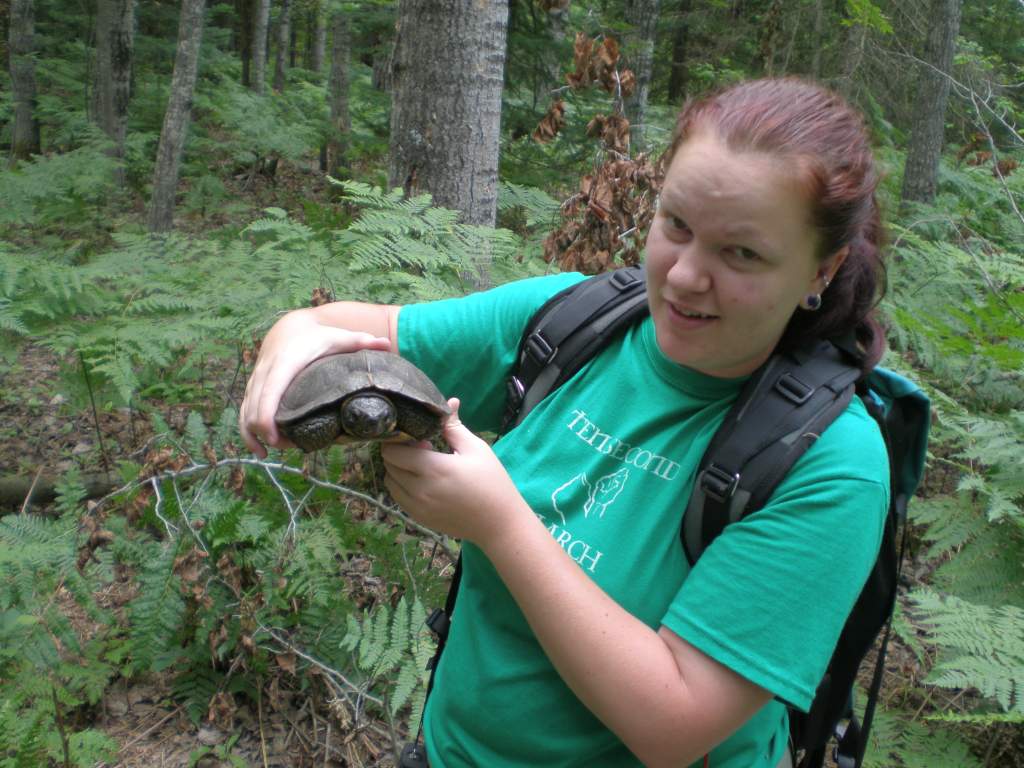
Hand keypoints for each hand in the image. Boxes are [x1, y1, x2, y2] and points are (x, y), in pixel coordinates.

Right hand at [239, 309, 390, 456]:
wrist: (292, 327)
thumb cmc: (319, 337)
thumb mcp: (339, 337)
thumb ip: (361, 341)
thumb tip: (385, 344)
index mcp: (285, 363)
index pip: (270, 390)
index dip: (267, 416)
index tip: (274, 438)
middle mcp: (266, 372)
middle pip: (254, 406)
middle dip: (263, 431)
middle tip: (283, 448)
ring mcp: (256, 381)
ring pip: (245, 411)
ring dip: (253, 434)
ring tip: (267, 453)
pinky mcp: (253, 388)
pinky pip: (243, 411)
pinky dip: (247, 432)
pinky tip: (260, 449)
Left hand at [381, 399, 527, 545]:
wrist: (499, 523)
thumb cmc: (492, 482)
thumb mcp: (476, 449)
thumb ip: (454, 427)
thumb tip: (449, 401)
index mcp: (433, 469)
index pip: (392, 451)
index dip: (400, 440)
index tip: (418, 437)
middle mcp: (419, 490)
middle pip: (388, 465)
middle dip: (397, 452)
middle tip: (421, 449)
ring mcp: (417, 507)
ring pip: (389, 482)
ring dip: (397, 470)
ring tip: (421, 466)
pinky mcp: (418, 518)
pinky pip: (398, 498)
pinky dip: (402, 486)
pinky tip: (422, 481)